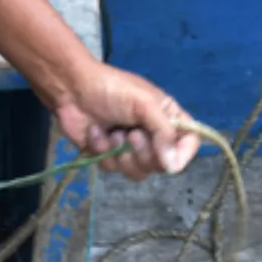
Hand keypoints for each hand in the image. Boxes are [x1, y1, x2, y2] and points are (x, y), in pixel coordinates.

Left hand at [50, 62, 200, 180]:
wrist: (71, 89)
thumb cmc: (112, 89)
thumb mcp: (144, 103)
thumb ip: (164, 132)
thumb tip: (174, 166)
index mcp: (168, 117)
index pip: (189, 142)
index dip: (183, 155)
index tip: (171, 162)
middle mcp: (154, 135)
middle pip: (162, 164)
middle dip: (144, 153)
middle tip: (131, 135)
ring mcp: (131, 148)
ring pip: (138, 172)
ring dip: (122, 154)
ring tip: (112, 133)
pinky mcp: (109, 156)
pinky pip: (113, 168)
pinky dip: (103, 151)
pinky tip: (95, 134)